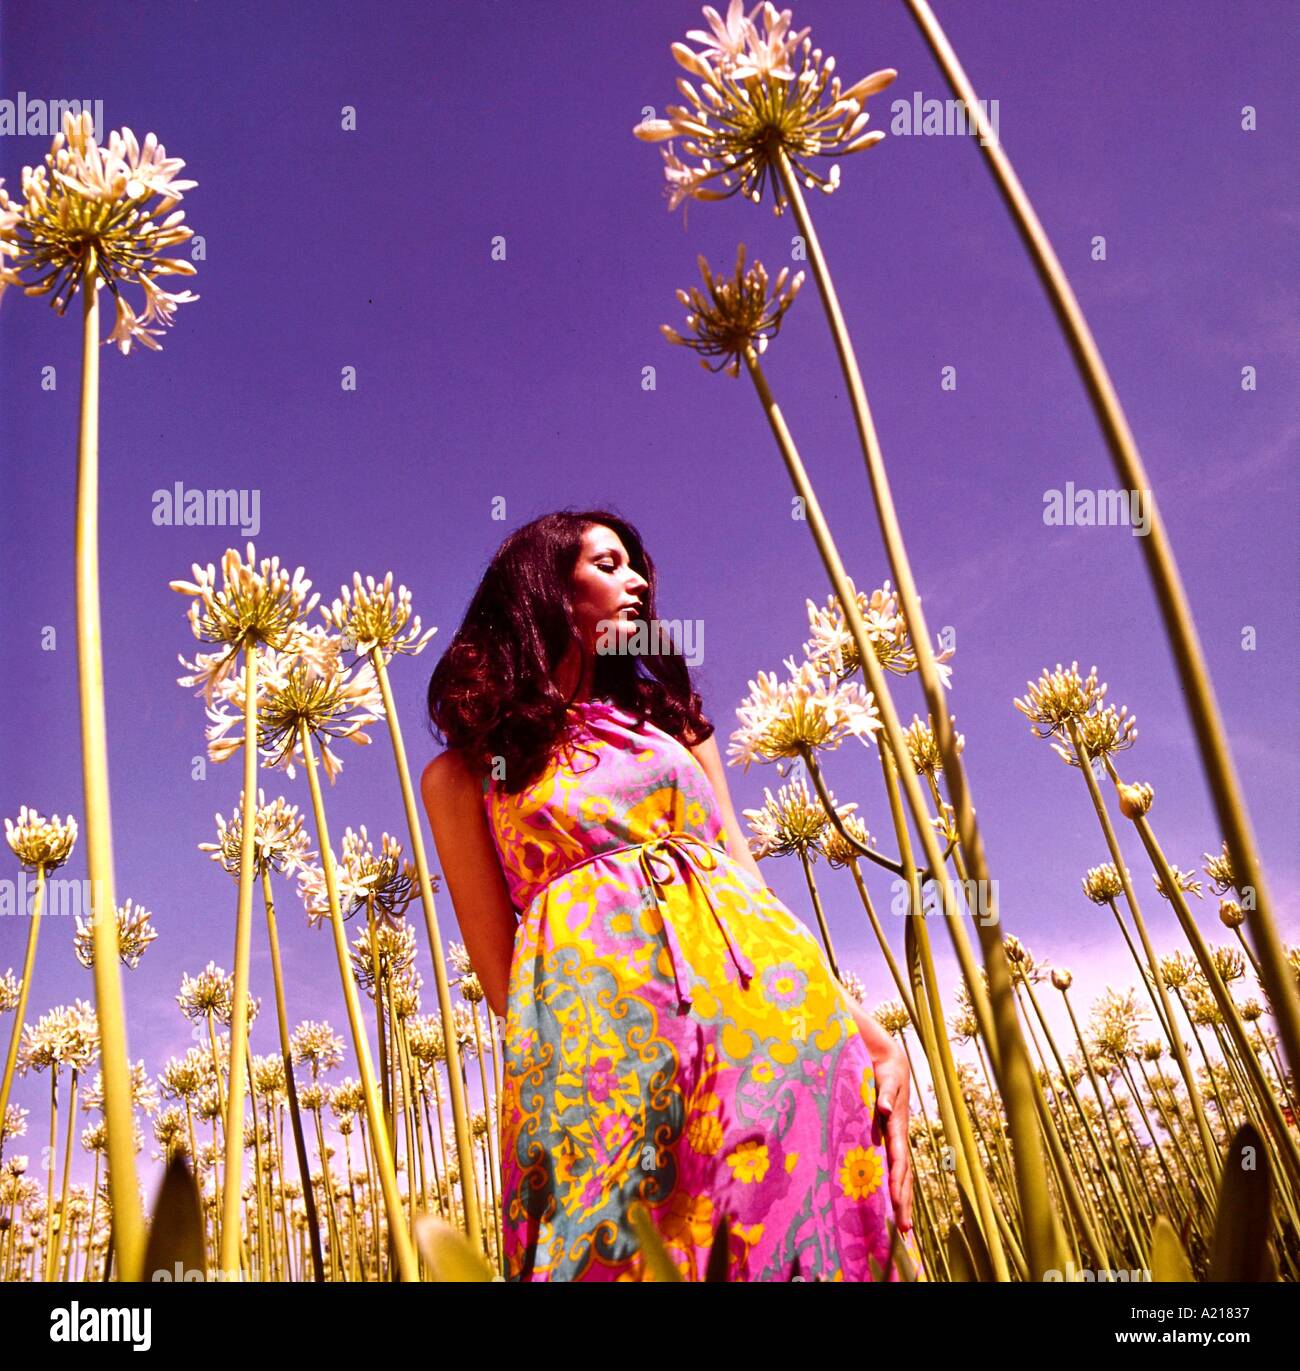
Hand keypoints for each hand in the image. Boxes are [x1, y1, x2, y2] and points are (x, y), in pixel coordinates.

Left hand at [871, 1047, 913, 1233]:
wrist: (891, 1063)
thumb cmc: (885, 1071)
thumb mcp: (885, 1079)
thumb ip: (885, 1094)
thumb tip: (885, 1109)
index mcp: (898, 1127)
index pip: (898, 1160)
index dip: (896, 1181)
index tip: (894, 1201)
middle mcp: (899, 1137)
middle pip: (904, 1175)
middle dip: (904, 1201)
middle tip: (904, 1229)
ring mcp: (896, 1140)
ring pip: (902, 1175)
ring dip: (902, 1199)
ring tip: (903, 1226)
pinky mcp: (890, 1138)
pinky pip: (894, 1167)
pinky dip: (896, 1186)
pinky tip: (891, 1203)